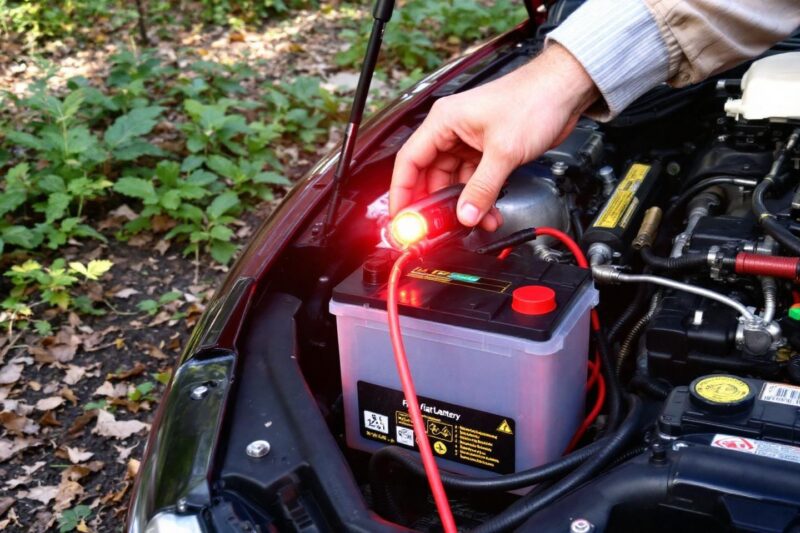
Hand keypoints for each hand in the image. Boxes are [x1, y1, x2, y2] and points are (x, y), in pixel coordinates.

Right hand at [390, 43, 599, 229]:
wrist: (564, 90)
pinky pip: (474, 181)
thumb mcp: (503, 151)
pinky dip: (480, 198)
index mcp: (444, 121)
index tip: (402, 217)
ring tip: (473, 222)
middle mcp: (452, 131)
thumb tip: (466, 214)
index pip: (410, 161)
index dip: (402, 191)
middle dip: (435, 204)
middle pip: (430, 175)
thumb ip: (482, 188)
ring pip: (455, 182)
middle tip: (434, 228)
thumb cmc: (533, 99)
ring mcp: (469, 142)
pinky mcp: (487, 151)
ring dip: (463, 205)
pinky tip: (488, 212)